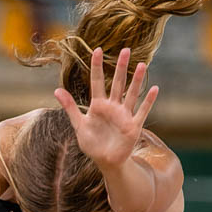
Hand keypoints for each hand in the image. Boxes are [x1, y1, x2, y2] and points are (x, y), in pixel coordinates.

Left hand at [54, 47, 158, 171]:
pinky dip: (148, 101)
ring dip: (136, 80)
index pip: (97, 82)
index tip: (97, 50)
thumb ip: (70, 107)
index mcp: (99, 105)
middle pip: (118, 83)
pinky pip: (142, 112)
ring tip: (141, 65)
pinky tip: (154, 89)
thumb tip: (57, 90)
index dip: (97, 67)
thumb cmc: (93, 144)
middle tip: (126, 50)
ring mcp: (124, 115)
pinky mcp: (133, 126)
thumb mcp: (79, 125)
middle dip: (121, 67)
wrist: (106, 162)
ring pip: (131, 94)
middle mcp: (113, 107)